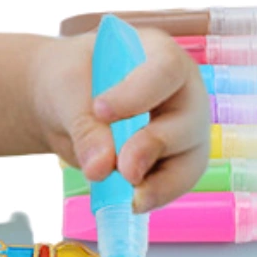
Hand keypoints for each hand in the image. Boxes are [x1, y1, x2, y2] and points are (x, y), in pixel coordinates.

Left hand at [30, 29, 209, 211]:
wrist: (64, 104)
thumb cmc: (71, 82)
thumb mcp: (68, 91)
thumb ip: (85, 125)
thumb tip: (101, 167)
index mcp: (158, 53)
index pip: (164, 70)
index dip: (139, 93)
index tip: (101, 111)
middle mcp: (181, 90)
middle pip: (188, 118)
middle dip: (155, 145)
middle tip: (124, 169)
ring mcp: (182, 127)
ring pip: (191, 157)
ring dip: (163, 182)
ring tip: (132, 199)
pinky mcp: (174, 160)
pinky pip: (177, 181)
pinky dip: (156, 195)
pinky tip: (132, 203)